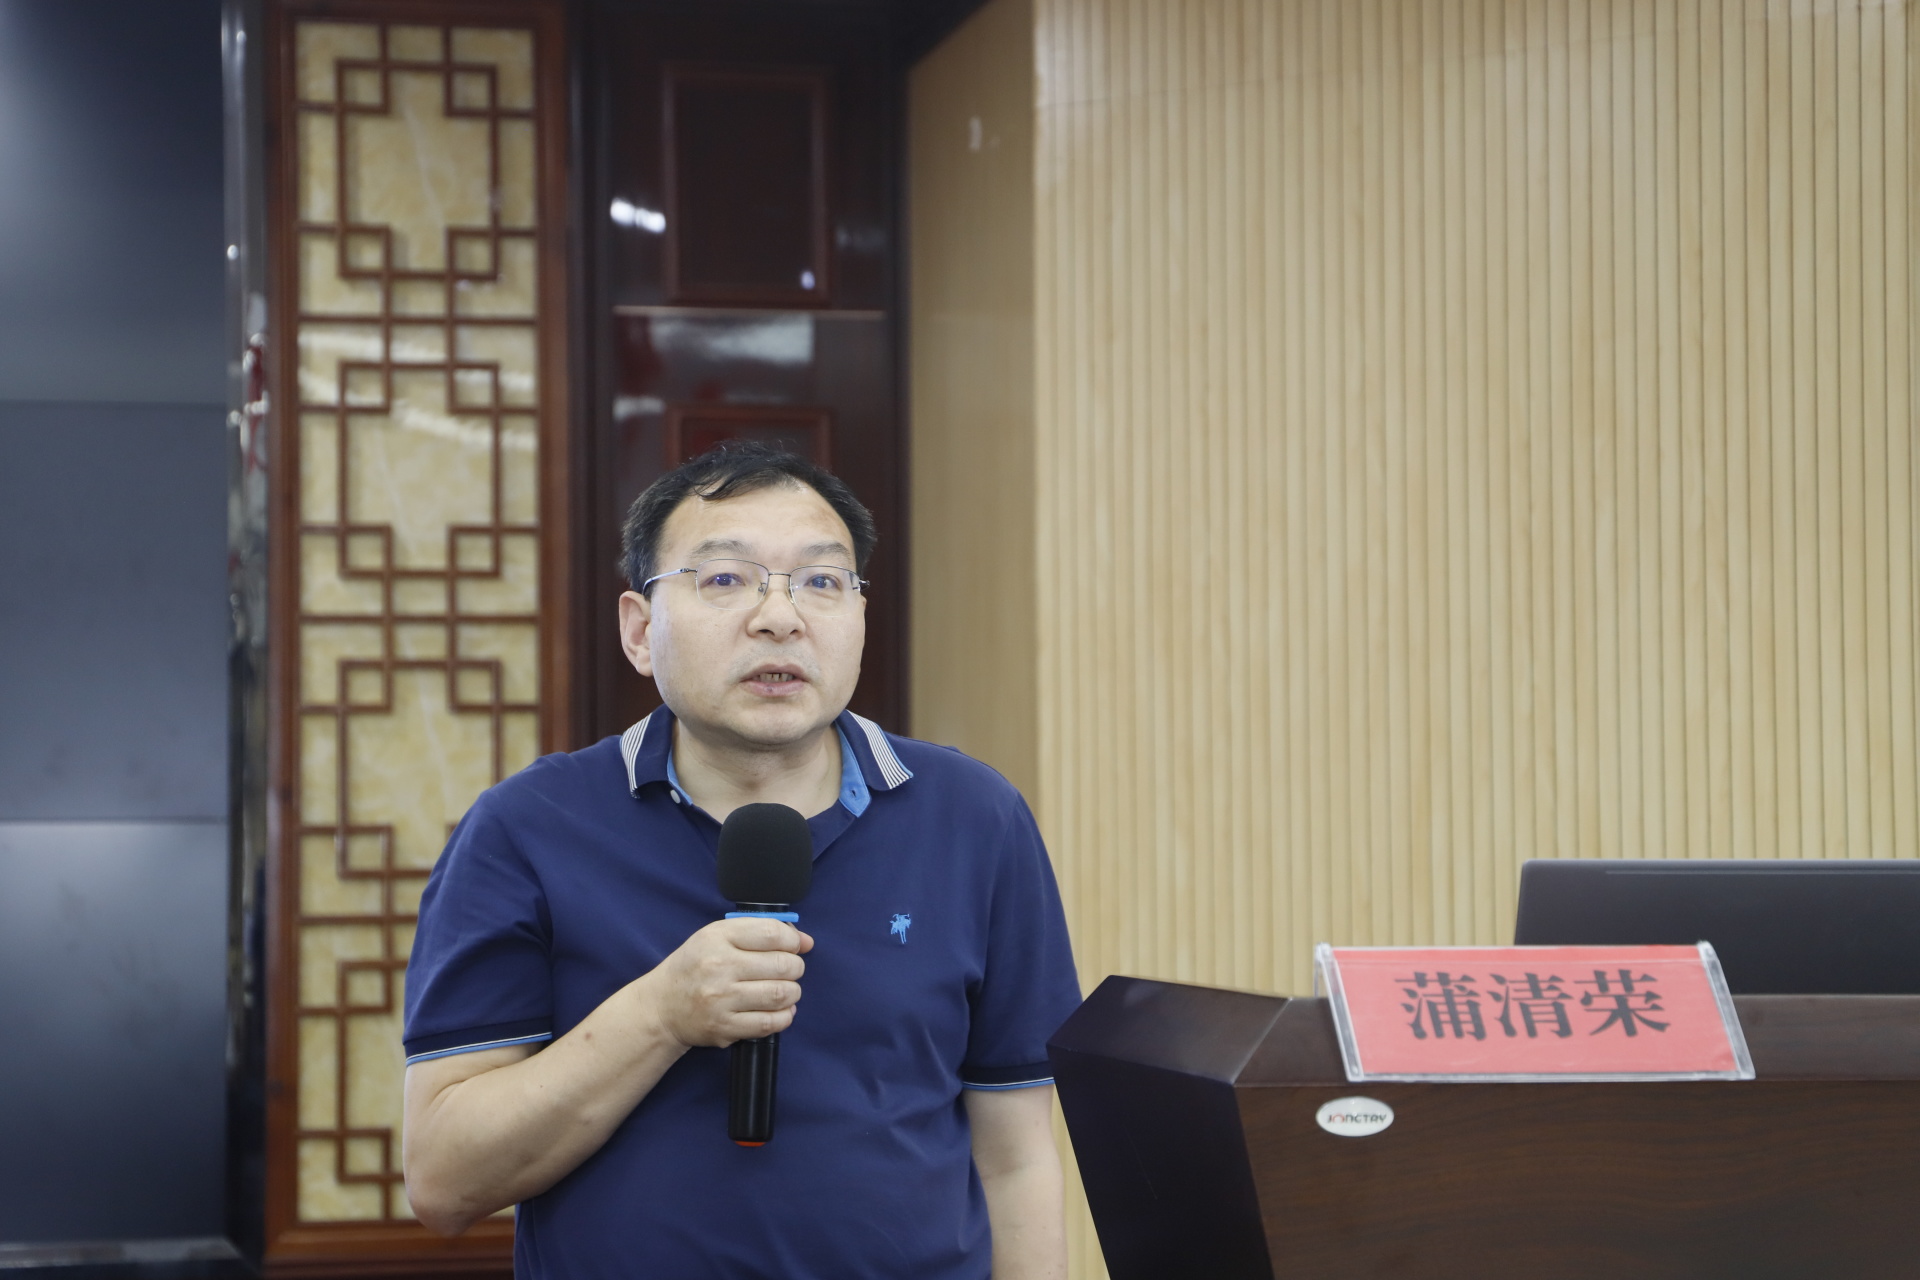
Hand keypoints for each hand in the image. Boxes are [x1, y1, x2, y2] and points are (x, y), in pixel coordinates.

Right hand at [642, 917, 813, 1048]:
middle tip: (789, 970)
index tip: (794, 947)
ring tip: (785, 990)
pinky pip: (771, 1022)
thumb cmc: (694, 967)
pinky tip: (779, 1010)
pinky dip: (784, 1016)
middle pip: (783, 964)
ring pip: (781, 994)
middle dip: (795, 967)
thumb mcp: (717, 937)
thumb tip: (805, 941)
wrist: (662, 1007)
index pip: (772, 933)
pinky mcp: (725, 1027)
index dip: (793, 940)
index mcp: (717, 938)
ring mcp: (722, 999)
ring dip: (792, 992)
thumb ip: (759, 931)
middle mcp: (718, 966)